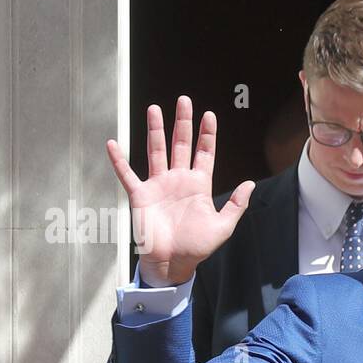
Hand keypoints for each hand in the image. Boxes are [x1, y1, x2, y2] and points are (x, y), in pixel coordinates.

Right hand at [105, 95, 254, 285]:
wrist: (173, 263)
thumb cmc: (197, 247)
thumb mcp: (224, 226)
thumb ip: (237, 204)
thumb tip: (250, 184)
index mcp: (198, 185)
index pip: (204, 153)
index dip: (207, 135)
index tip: (209, 115)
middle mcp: (178, 180)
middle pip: (180, 144)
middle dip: (183, 122)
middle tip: (184, 100)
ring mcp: (158, 185)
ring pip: (156, 151)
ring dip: (156, 130)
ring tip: (155, 109)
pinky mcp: (140, 195)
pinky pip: (127, 174)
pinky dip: (119, 160)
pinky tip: (113, 144)